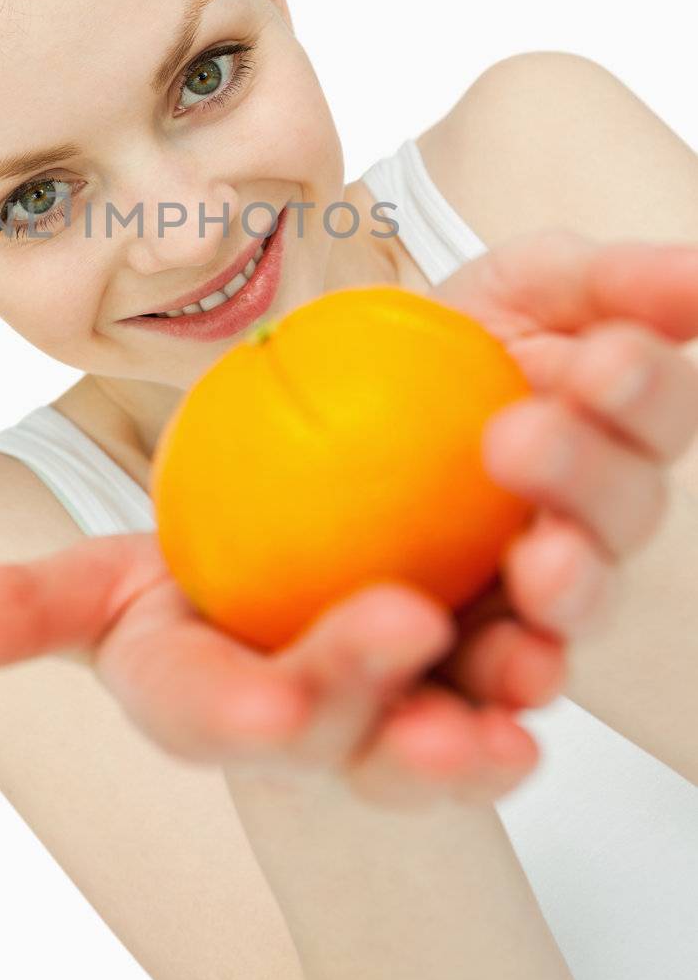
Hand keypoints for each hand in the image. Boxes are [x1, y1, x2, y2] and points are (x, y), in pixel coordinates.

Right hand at [0, 525, 536, 808]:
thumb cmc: (191, 610)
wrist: (285, 608)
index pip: (207, 713)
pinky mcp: (465, 684)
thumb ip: (19, 614)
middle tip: (400, 623)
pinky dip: (533, 669)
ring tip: (516, 670)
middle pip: (333, 718)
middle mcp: (304, 728)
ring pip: (435, 726)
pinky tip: (555, 641)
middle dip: (361, 686)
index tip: (267, 701)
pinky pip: (506, 685)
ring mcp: (392, 715)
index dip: (234, 710)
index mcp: (206, 705)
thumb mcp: (103, 595)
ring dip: (476, 709)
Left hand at [424, 228, 697, 715]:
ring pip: (572, 609)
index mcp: (614, 426)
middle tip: (519, 441)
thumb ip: (611, 280)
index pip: (654, 409)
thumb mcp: (518, 290)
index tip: (602, 364)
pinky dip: (495, 699)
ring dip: (566, 592)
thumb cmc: (441, 352)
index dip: (639, 390)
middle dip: (584, 478)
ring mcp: (533, 596)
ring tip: (538, 572)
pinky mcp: (465, 662)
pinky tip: (485, 690)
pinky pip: (487, 695)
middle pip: (622, 513)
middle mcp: (589, 520)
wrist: (324, 426)